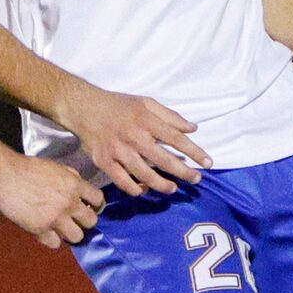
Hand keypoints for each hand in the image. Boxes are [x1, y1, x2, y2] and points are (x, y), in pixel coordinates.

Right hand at [0, 154, 108, 248]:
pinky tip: (44, 232)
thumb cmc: (28, 168)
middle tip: (73, 219)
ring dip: (70, 233)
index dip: (95, 205)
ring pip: (77, 236)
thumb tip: (81, 188)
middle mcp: (69, 203)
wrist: (5, 174)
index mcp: (75, 185)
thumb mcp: (57, 167)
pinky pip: (55, 243)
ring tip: (60, 228)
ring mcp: (55, 217)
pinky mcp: (40, 228)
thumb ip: (72, 178)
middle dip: (83, 221)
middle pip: (91, 221)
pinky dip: (50, 239)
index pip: (99, 200)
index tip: (88, 207)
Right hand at [56, 81, 208, 195]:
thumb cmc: (119, 105)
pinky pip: (122, 181)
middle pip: (164, 160)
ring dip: (162, 185)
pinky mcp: (104, 161)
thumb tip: (193, 129)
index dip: (195, 152)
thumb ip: (170, 116)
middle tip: (196, 179)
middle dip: (184, 172)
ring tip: (173, 188)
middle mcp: (133, 137)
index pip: (177, 139)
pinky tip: (144, 190)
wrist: (83, 107)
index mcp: (146, 120)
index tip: (208, 163)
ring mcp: (118, 151)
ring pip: (144, 174)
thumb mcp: (146, 103)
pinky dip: (134, 189)